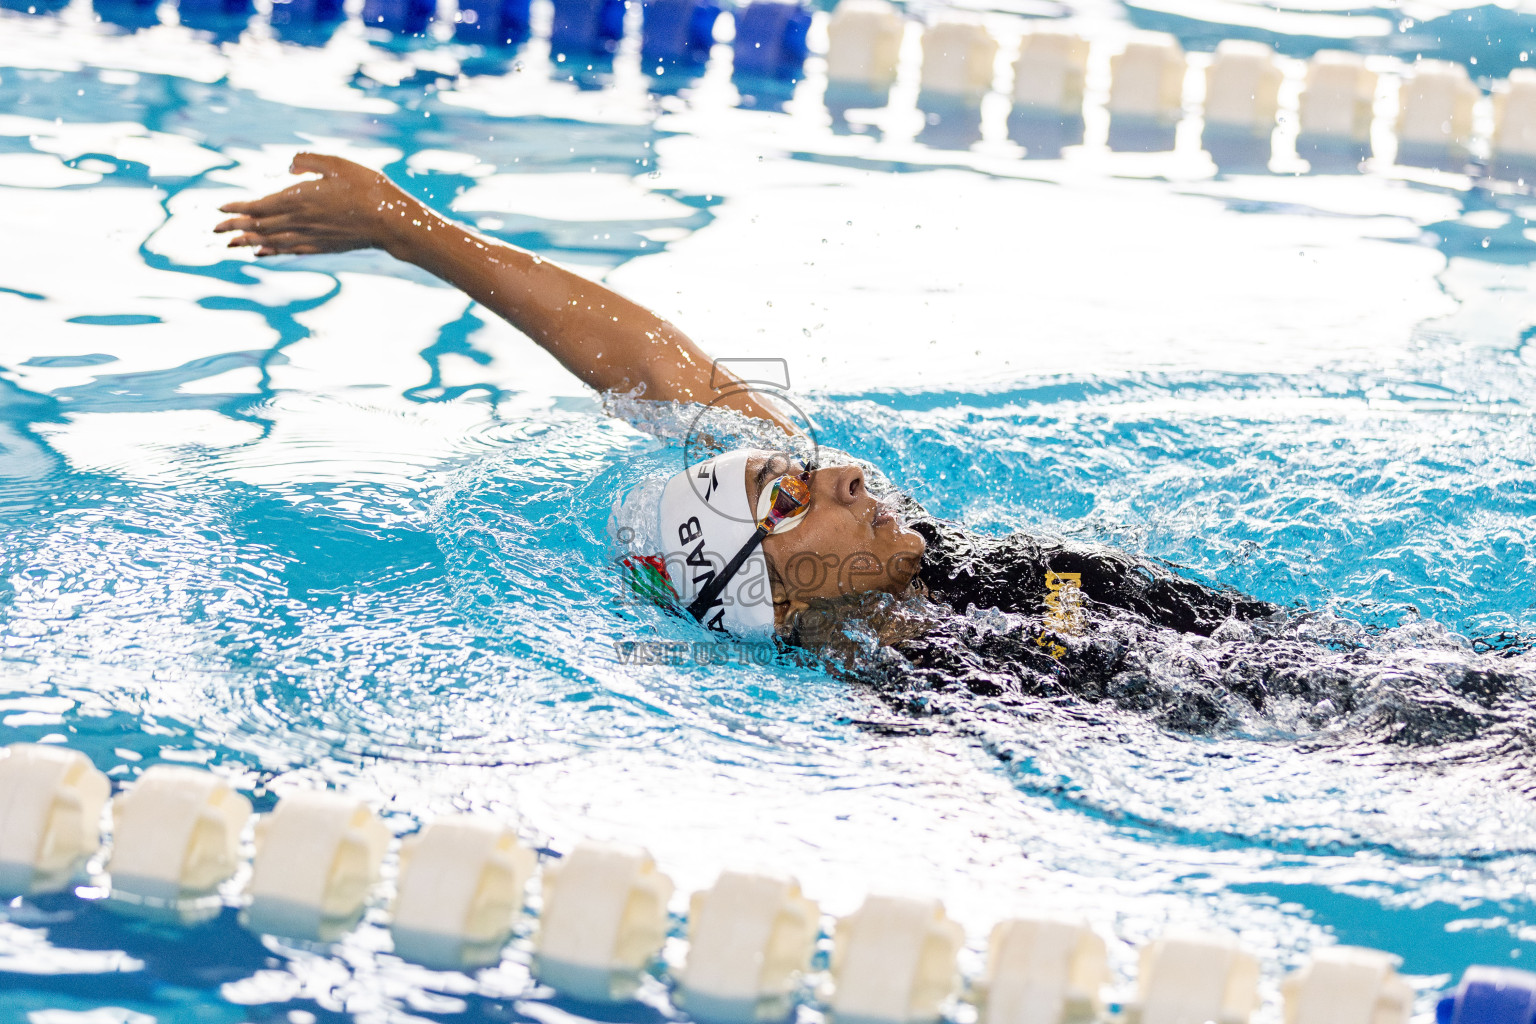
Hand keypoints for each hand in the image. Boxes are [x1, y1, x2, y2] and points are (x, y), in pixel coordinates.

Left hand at [214, 152, 410, 256]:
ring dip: (248, 242)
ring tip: (230, 244)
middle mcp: (300, 221)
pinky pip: (289, 250)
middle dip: (236, 226)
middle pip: (259, 225)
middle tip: (215, 230)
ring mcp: (310, 236)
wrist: (390, 221)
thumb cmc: (366, 188)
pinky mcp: (322, 246)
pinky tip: (262, 252)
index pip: (259, 205)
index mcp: (299, 198)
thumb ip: (309, 161)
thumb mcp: (337, 163)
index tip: (220, 209)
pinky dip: (271, 251)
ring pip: (271, 240)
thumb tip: (289, 165)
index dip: (238, 208)